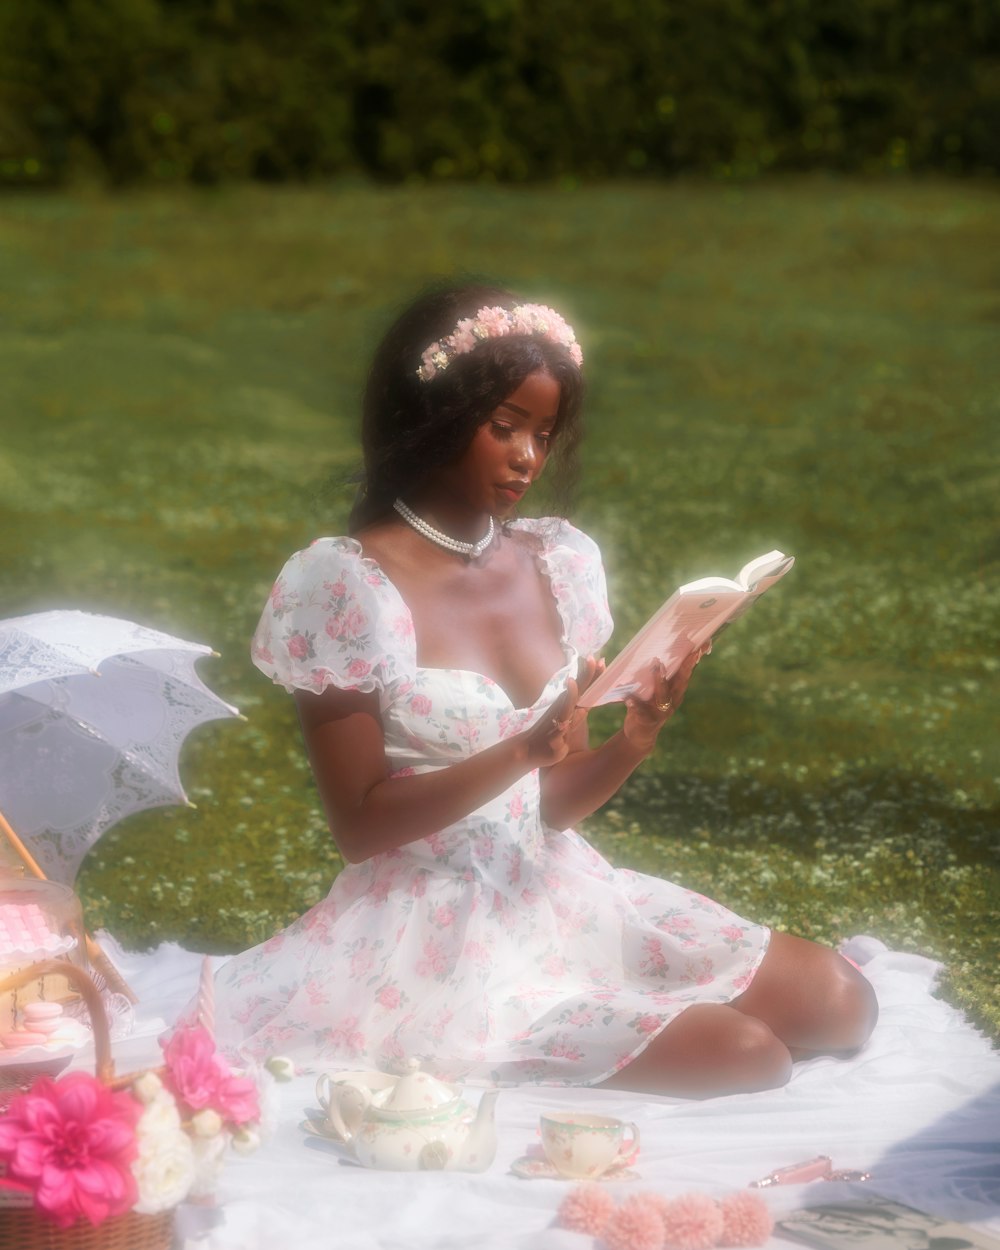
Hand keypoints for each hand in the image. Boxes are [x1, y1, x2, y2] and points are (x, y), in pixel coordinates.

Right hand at [515, 654, 604, 768]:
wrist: (531, 750)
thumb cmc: (551, 735)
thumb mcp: (567, 726)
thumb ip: (577, 717)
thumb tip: (586, 709)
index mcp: (569, 707)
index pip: (584, 689)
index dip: (593, 676)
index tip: (602, 660)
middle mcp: (563, 711)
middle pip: (578, 691)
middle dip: (585, 676)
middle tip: (592, 659)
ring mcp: (557, 723)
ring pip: (565, 708)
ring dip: (569, 696)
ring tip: (572, 682)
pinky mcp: (554, 740)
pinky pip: (557, 734)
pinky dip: (560, 729)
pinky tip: (563, 725)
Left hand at [622, 641, 710, 754]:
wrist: (640, 734)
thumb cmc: (647, 704)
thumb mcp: (656, 688)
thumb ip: (658, 671)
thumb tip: (651, 649)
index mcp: (675, 689)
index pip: (687, 671)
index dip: (694, 659)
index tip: (702, 645)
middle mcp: (672, 700)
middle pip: (681, 682)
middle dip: (686, 667)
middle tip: (689, 653)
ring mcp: (661, 711)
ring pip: (663, 695)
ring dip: (661, 681)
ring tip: (657, 666)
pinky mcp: (647, 721)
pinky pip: (641, 712)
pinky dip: (635, 705)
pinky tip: (629, 699)